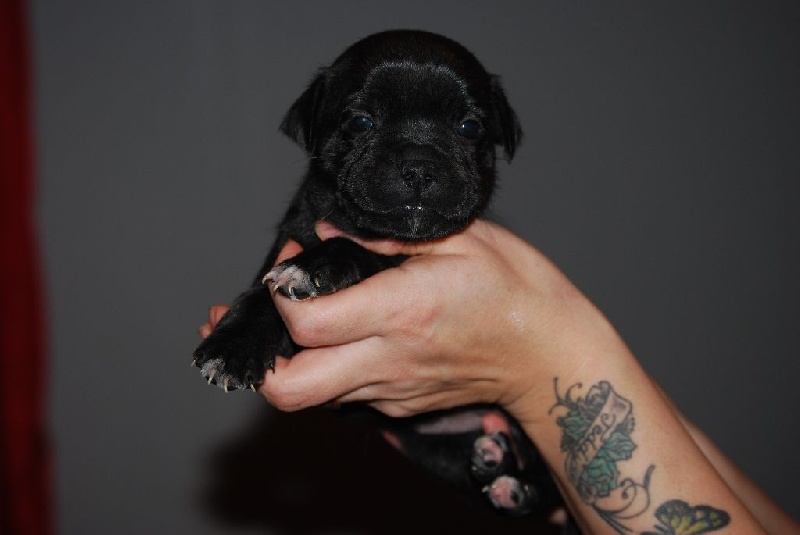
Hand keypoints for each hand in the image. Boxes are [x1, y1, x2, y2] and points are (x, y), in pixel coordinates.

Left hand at [260, 220, 612, 429]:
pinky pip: (343, 393)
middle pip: (289, 389)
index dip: (279, 290)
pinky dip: (324, 367)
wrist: (549, 353)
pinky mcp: (400, 405)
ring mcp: (392, 390)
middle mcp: (389, 360)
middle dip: (254, 358)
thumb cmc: (515, 289)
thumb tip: (330, 233)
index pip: (307, 322)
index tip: (291, 261)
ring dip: (286, 360)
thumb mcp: (459, 238)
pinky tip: (335, 335)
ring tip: (286, 320)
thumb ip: (385, 235)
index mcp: (402, 311)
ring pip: (309, 396)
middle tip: (249, 320)